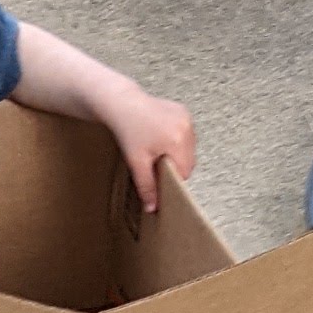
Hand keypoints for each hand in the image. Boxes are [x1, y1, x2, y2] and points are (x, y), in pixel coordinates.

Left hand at [105, 86, 196, 212]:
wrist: (123, 104)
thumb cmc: (128, 130)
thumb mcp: (137, 162)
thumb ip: (147, 186)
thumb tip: (153, 208)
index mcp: (177, 141)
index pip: (185, 173)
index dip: (172, 178)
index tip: (159, 176)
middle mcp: (186, 128)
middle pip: (189, 161)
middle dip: (175, 166)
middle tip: (155, 162)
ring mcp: (186, 118)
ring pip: (189, 149)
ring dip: (177, 154)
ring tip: (157, 148)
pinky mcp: (184, 112)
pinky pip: (187, 136)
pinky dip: (177, 140)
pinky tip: (161, 137)